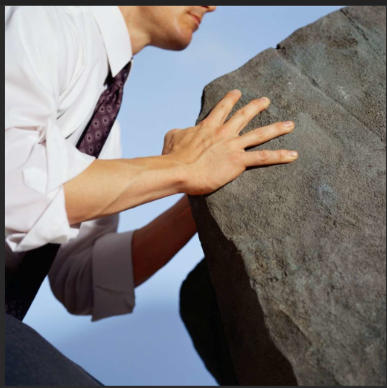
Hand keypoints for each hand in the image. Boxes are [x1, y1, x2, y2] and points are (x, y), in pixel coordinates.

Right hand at [162, 90, 297, 195]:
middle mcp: (224, 132)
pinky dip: (280, 156)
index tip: (238, 92)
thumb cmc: (173, 155)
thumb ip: (181, 130)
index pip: (222, 108)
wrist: (179, 170)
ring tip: (290, 124)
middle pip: (244, 115)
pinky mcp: (238, 162)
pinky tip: (293, 155)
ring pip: (260, 134)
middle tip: (267, 101)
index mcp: (208, 126)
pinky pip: (263, 158)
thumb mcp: (172, 135)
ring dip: (277, 128)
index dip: (230, 98)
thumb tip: (183, 130)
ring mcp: (233, 146)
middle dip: (257, 107)